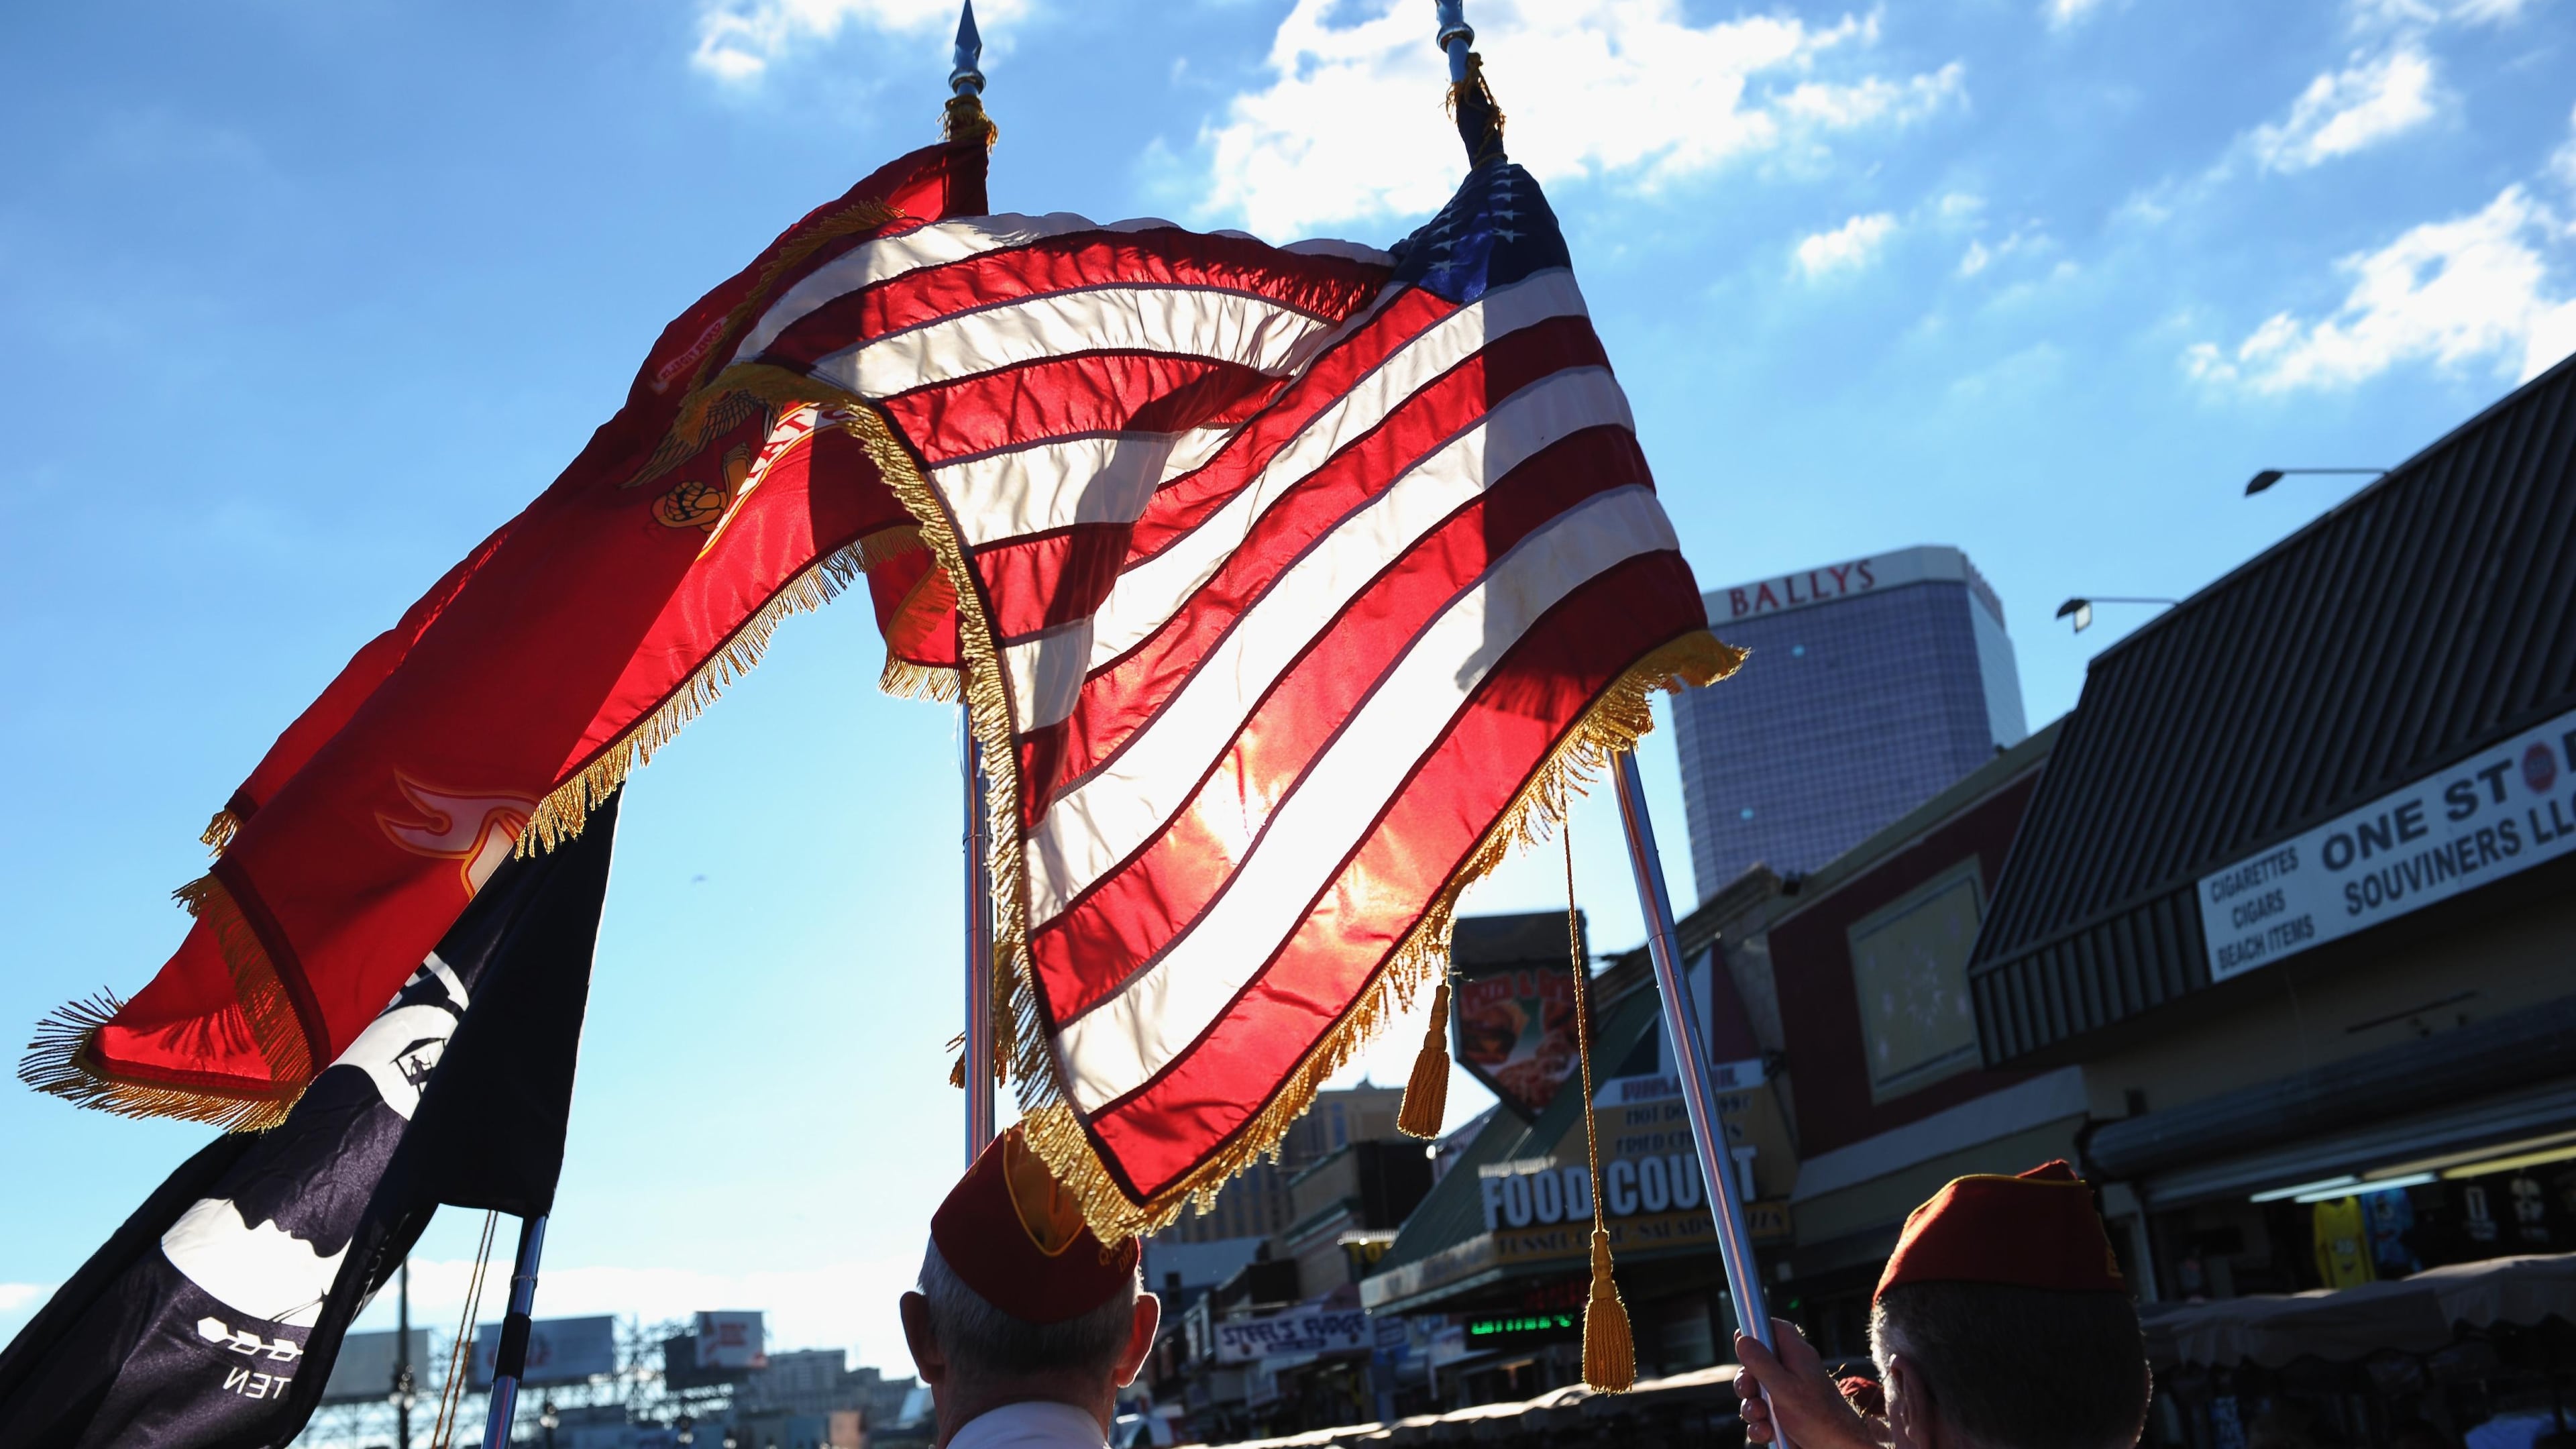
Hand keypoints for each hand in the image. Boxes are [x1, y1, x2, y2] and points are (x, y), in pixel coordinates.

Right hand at [1734, 1321, 1876, 1448]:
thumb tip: (1742, 1338)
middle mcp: (1792, 1372)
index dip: (1757, 1329)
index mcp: (1797, 1356)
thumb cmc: (1820, 1419)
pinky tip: (1765, 1432)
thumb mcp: (1785, 1388)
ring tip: (1761, 1418)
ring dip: (1751, 1407)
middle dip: (1746, 1381)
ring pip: (1756, 1393)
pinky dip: (1759, 1425)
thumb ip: (1762, 1363)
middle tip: (1748, 1390)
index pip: (1775, 1329)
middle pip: (1757, 1364)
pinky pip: (1762, 1415)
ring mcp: (1788, 1395)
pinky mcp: (1784, 1416)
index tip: (1741, 1339)